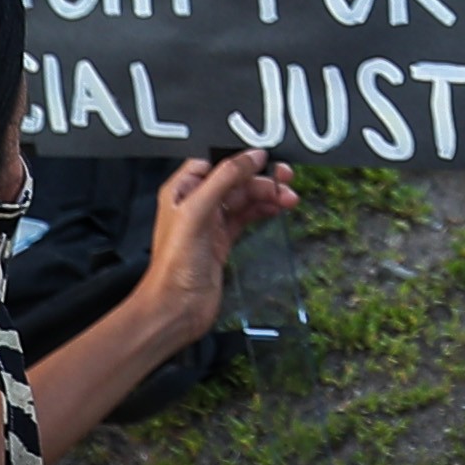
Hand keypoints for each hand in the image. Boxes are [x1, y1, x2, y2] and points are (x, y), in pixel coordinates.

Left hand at [139, 149, 295, 321]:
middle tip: (285, 178)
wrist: (176, 308)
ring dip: (267, 195)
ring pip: (244, 198)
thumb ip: (225, 179)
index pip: (214, 161)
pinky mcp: (222, 241)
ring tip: (288, 198)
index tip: (265, 156)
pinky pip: (246, 217)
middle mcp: (195, 203)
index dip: (240, 157)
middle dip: (260, 177)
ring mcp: (210, 223)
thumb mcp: (198, 211)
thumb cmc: (175, 263)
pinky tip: (278, 208)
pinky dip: (263, 210)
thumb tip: (252, 156)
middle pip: (234, 179)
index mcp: (182, 189)